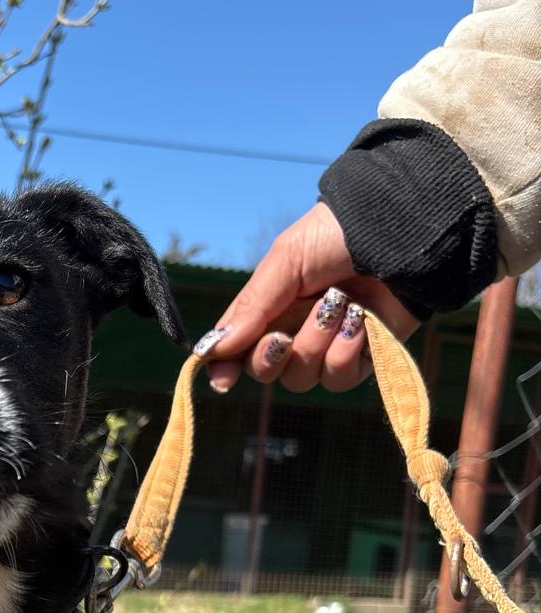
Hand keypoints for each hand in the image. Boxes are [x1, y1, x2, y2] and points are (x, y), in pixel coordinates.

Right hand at [193, 202, 419, 394]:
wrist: (401, 231)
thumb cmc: (338, 235)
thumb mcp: (286, 260)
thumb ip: (250, 307)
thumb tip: (212, 348)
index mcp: (271, 304)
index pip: (238, 346)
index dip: (226, 367)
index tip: (221, 381)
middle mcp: (296, 328)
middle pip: (267, 371)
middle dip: (272, 357)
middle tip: (283, 336)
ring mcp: (329, 345)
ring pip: (302, 378)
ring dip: (316, 344)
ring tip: (340, 306)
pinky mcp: (364, 357)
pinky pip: (339, 379)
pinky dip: (345, 352)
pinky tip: (359, 321)